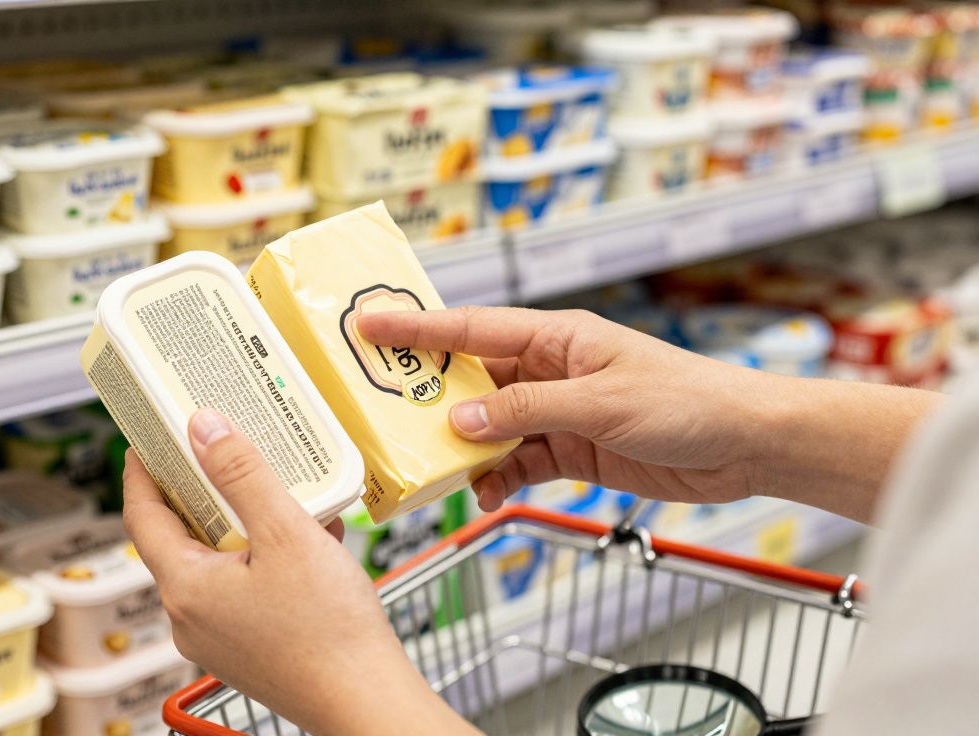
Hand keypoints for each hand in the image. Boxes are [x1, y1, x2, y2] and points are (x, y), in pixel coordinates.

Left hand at [123, 408, 478, 735]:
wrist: (365, 701)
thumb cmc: (329, 632)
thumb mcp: (286, 533)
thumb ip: (242, 475)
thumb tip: (202, 428)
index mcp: (185, 588)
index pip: (142, 516)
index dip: (143, 471)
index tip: (150, 438)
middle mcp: (190, 618)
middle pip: (180, 537)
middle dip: (203, 492)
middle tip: (220, 452)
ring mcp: (217, 637)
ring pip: (217, 561)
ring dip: (243, 524)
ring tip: (279, 495)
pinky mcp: (246, 648)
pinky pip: (242, 587)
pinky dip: (264, 557)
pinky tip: (307, 541)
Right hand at [359, 306, 939, 521]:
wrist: (745, 445)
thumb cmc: (689, 401)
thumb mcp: (603, 404)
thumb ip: (529, 412)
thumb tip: (463, 425)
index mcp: (555, 338)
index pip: (471, 328)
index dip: (415, 328)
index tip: (366, 326)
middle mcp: (548, 370)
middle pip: (471, 381)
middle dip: (429, 399)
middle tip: (382, 413)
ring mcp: (557, 412)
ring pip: (488, 428)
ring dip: (464, 449)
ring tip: (437, 469)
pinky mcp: (570, 450)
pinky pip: (515, 461)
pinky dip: (497, 478)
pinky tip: (488, 493)